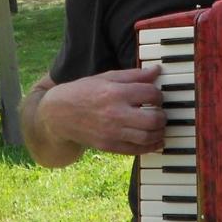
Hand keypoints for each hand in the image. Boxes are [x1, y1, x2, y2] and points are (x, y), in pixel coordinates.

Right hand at [38, 66, 166, 155]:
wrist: (59, 115)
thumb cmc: (84, 92)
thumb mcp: (107, 77)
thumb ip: (133, 75)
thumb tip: (156, 71)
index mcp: (115, 92)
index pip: (151, 94)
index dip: (159, 94)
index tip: (156, 95)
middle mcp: (115, 114)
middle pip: (153, 118)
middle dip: (162, 115)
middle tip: (160, 111)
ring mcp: (112, 133)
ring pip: (147, 137)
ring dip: (160, 132)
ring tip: (159, 126)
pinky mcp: (109, 147)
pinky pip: (136, 150)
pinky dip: (151, 147)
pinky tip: (155, 141)